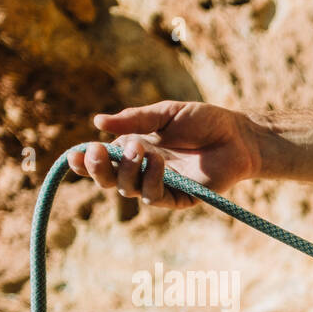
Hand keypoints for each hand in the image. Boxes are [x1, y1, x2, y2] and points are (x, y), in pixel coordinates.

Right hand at [66, 101, 260, 209]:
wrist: (237, 135)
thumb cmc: (203, 121)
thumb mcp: (165, 113)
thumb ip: (135, 119)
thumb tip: (97, 122)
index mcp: (133, 148)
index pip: (101, 161)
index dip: (84, 162)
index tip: (75, 154)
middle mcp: (143, 170)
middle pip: (109, 180)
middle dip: (99, 168)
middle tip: (99, 151)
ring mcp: (161, 185)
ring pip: (130, 190)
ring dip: (129, 170)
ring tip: (141, 148)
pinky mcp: (181, 198)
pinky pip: (157, 198)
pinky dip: (152, 180)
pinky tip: (157, 162)